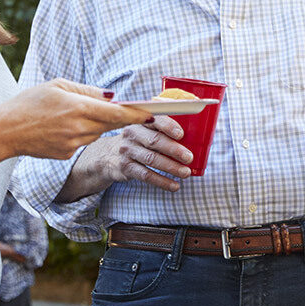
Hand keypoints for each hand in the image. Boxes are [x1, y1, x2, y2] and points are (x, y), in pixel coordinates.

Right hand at [0, 80, 152, 162]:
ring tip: (72, 114)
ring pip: (97, 133)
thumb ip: (88, 91)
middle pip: (111, 124)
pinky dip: (80, 133)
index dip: (138, 114)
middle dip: (121, 117)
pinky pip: (83, 142)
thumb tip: (112, 97)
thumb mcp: (58, 86)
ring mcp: (73, 144)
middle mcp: (79, 128)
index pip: (117, 113)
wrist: (5, 131)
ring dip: (96, 123)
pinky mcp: (67, 155)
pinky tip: (60, 128)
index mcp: (78, 108)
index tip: (153, 114)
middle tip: (132, 110)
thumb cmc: (29, 103)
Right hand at [76, 114, 194, 193]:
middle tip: (189, 158)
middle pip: (154, 141)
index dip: (168, 126)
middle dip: (174, 150)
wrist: (107, 156)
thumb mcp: (145, 129)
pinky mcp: (125, 167)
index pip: (154, 120)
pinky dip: (162, 182)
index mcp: (140, 121)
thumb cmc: (137, 141)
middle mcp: (132, 134)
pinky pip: (145, 175)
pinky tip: (174, 186)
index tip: (181, 134)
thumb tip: (197, 131)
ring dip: (170, 167)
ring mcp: (127, 151)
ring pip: (151, 160)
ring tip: (186, 173)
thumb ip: (164, 128)